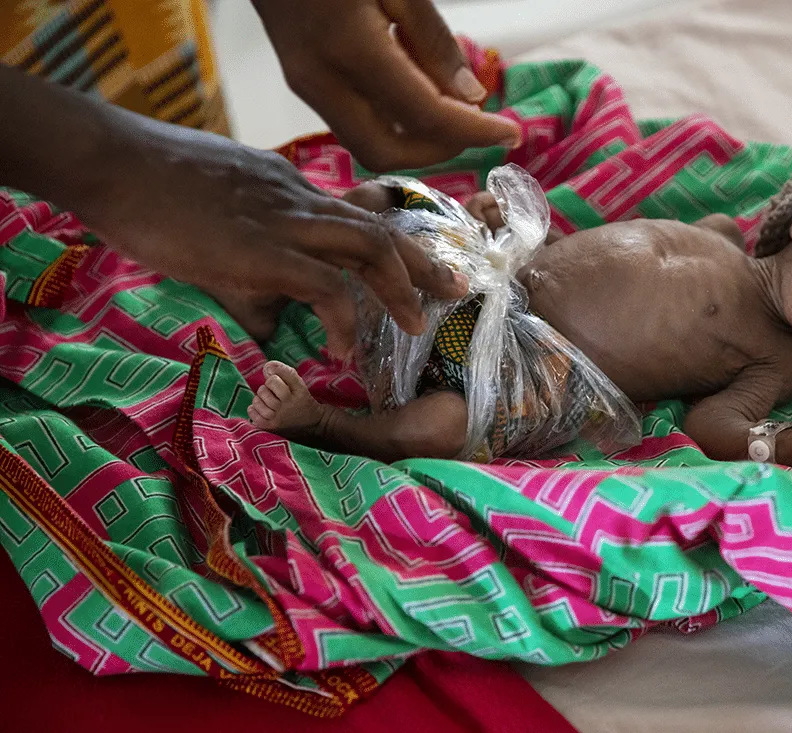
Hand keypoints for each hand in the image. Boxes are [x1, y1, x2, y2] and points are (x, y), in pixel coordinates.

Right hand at [81, 117, 466, 356]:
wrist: (107, 162)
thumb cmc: (152, 193)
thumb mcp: (217, 230)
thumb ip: (251, 279)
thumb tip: (272, 325)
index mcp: (290, 192)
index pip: (358, 214)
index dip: (395, 244)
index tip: (421, 268)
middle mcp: (298, 201)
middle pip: (380, 228)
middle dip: (423, 262)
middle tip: (455, 289)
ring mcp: (282, 222)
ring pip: (368, 246)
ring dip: (400, 287)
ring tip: (417, 325)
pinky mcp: (258, 249)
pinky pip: (322, 283)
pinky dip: (343, 316)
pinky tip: (344, 347)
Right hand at [252, 0, 521, 170]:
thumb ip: (432, 41)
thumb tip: (472, 97)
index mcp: (351, 49)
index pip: (424, 116)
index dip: (472, 132)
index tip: (509, 135)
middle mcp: (321, 80)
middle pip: (387, 152)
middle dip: (439, 150)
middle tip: (476, 127)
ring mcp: (306, 85)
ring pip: (368, 144)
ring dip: (417, 140)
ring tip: (454, 109)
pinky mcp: (303, 82)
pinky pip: (355, 122)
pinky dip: (395, 122)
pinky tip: (419, 93)